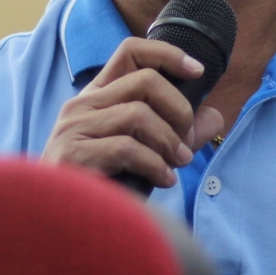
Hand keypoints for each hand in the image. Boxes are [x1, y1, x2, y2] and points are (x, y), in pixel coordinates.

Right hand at [41, 38, 226, 190]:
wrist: (60, 223)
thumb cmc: (104, 185)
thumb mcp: (145, 151)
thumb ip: (177, 133)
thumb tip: (214, 117)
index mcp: (97, 97)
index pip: (131, 52)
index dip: (168, 54)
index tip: (197, 72)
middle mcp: (82, 105)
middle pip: (146, 81)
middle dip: (179, 110)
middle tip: (186, 142)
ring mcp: (73, 128)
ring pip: (139, 114)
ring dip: (169, 143)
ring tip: (176, 165)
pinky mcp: (73, 155)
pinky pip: (127, 149)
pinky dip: (155, 166)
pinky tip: (163, 180)